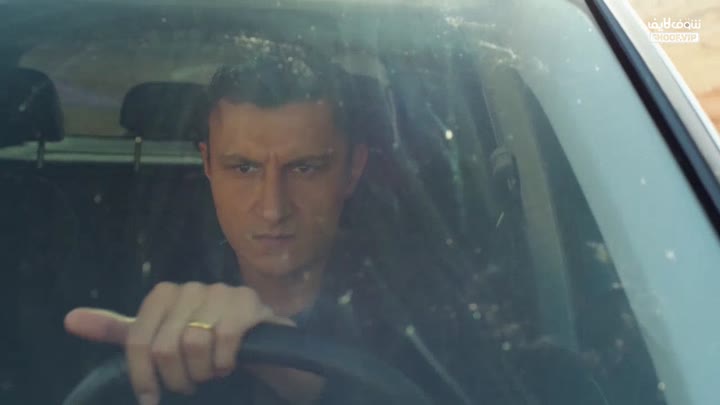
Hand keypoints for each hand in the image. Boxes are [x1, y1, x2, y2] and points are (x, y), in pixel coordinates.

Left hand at [64, 282, 323, 404]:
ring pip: (193, 344)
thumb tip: (70, 319)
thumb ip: (120, 332)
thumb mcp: (162, 341)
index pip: (137, 339)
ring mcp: (222, 292)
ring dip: (202, 373)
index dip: (143, 376)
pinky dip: (224, 362)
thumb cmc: (209, 346)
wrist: (267, 349)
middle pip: (164, 346)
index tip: (152, 397)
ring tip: (211, 373)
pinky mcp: (250, 302)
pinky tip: (230, 363)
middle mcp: (192, 287)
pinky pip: (223, 339)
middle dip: (176, 378)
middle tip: (191, 384)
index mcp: (166, 294)